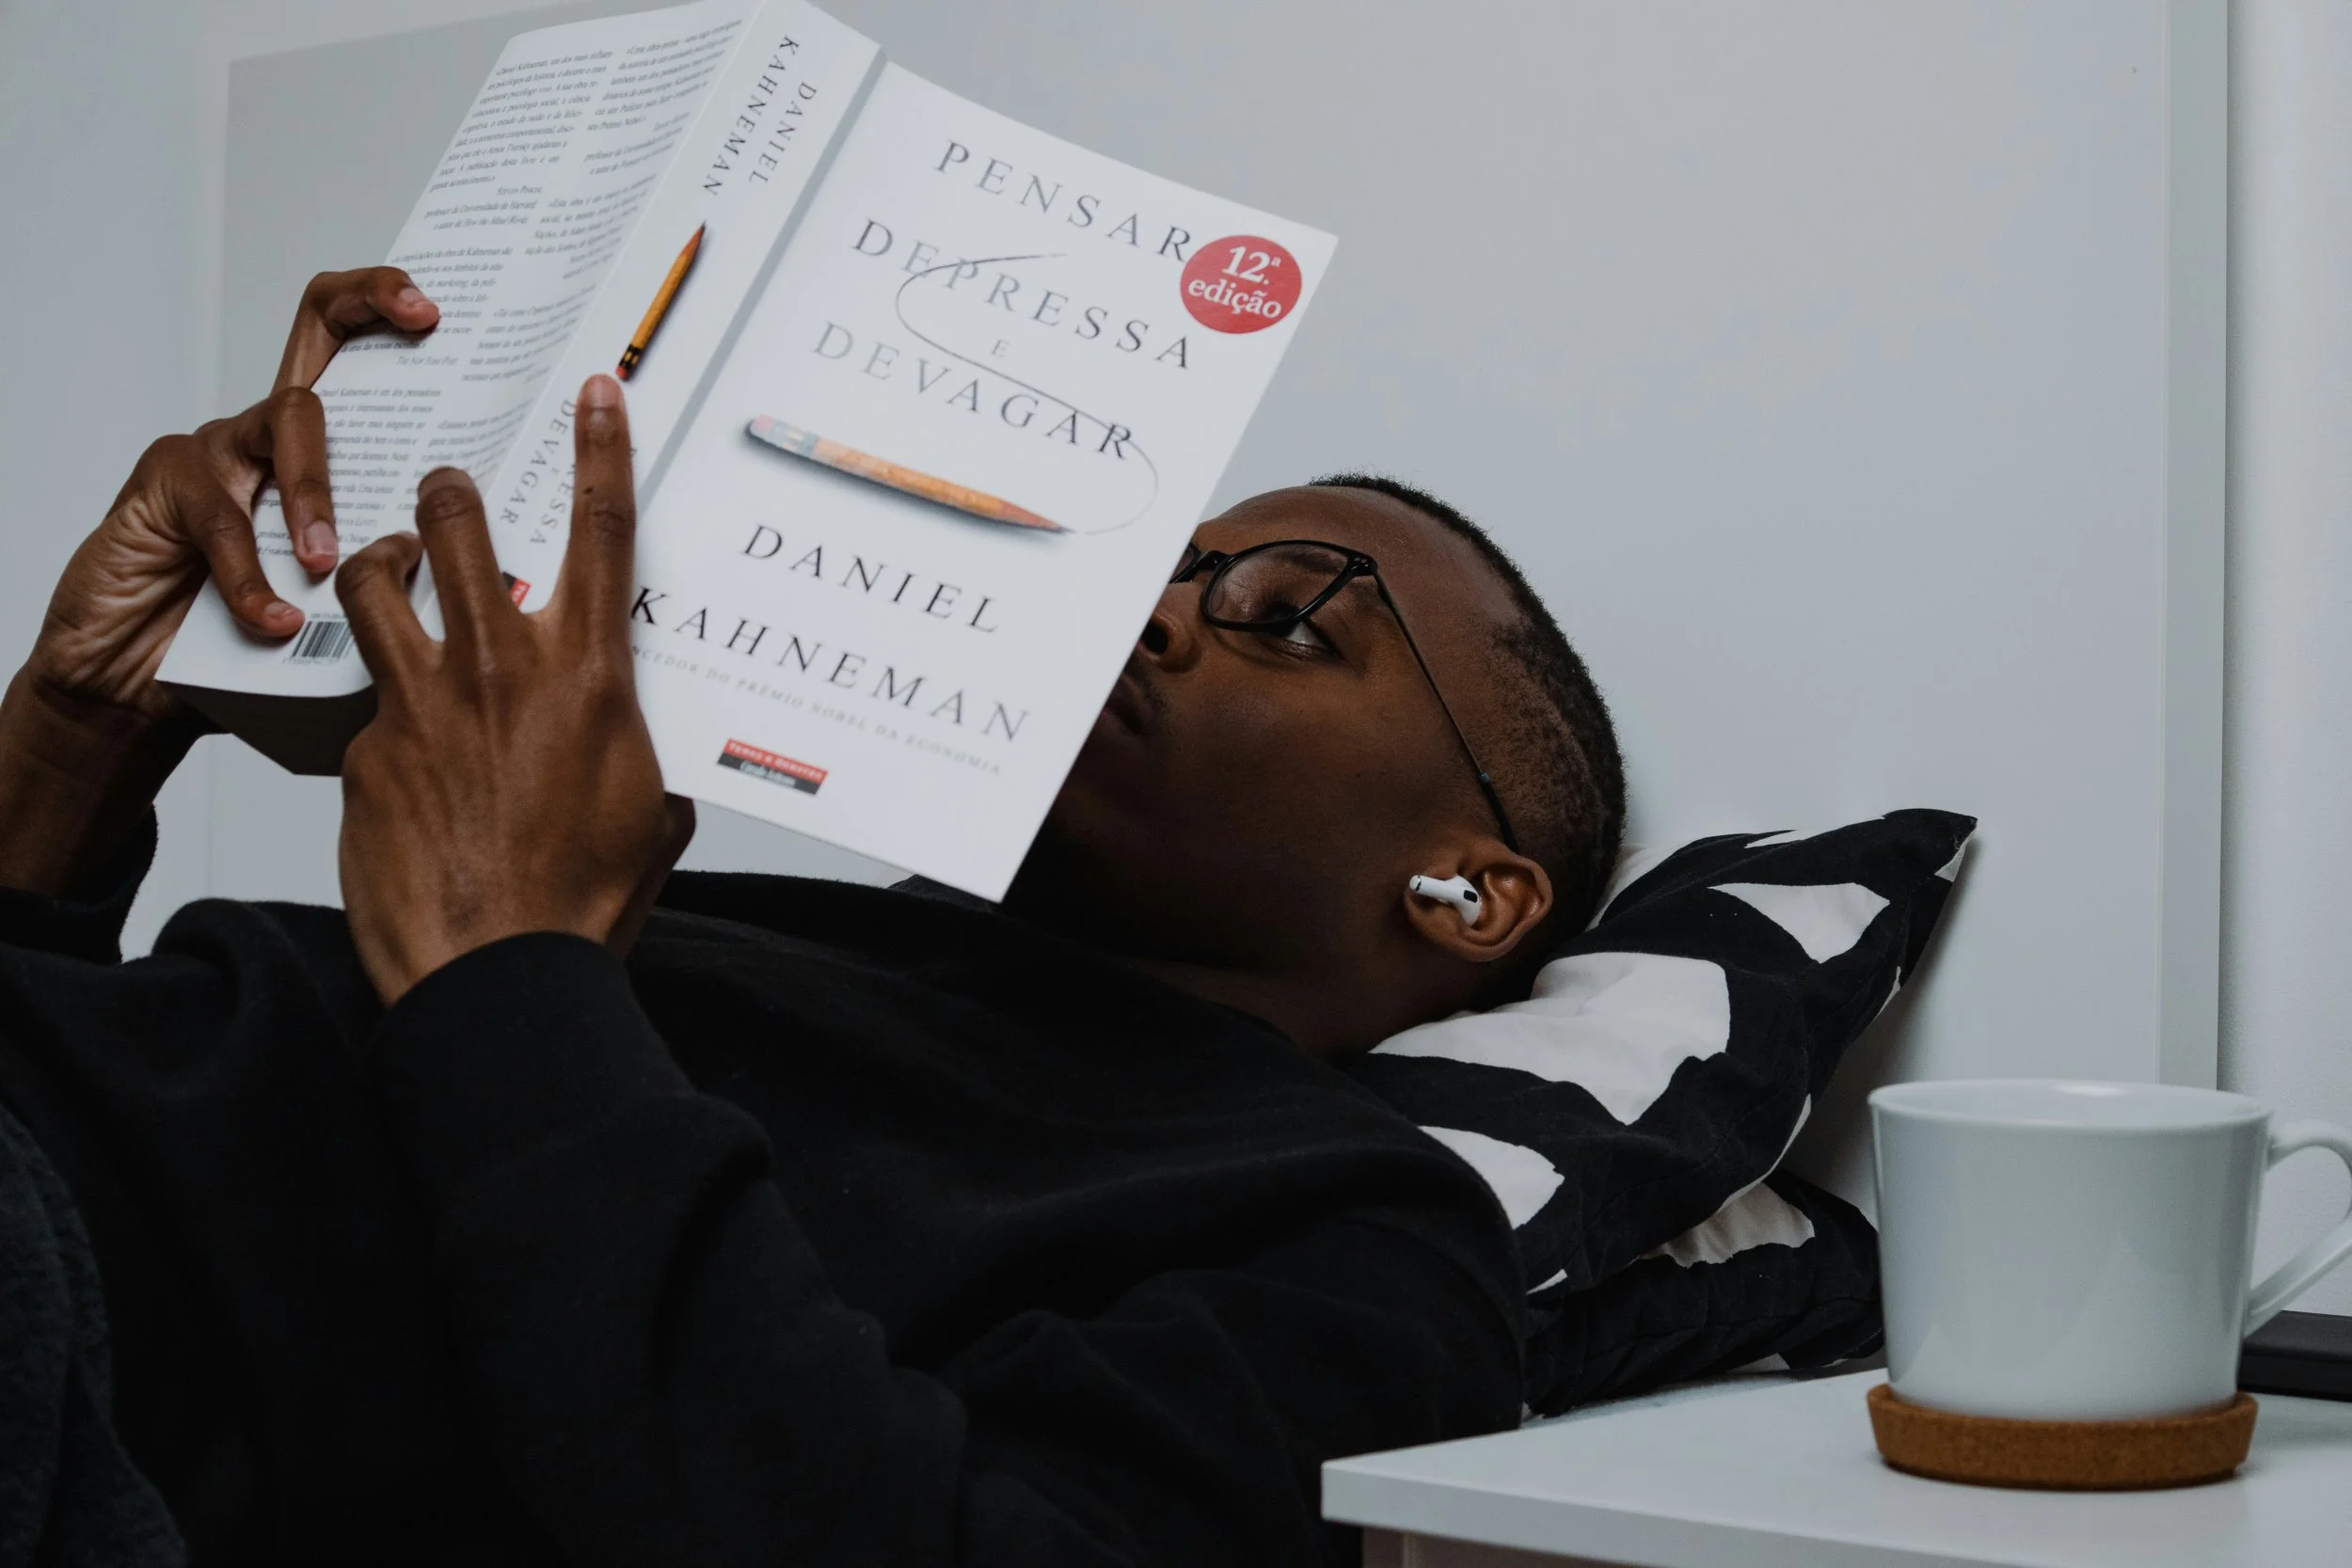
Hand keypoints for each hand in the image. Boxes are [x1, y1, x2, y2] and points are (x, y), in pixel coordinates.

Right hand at [0, 268, 438, 895]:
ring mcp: (223, 448)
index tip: (449, 313)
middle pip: (321, 327)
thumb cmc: (266, 649)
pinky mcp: (166, 485)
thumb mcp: (361, 611)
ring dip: (318, 488)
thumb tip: (514, 589)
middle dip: (369, 301)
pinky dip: (251, 576)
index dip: (403, 310)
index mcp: (341, 454)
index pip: (374, 354)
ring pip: (287, 421)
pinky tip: (276, 620)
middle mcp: (281, 431)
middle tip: (421, 317)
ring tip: (330, 559)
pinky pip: (221, 515)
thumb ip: (417, 581)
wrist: (144, 685)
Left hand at [335, 375, 693, 1003]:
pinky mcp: (365, 751)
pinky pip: (366, 704)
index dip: (600, 449)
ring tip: (386, 568)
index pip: (601, 532)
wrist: (497, 969)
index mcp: (588, 676)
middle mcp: (500, 669)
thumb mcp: (650, 810)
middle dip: (449, 493)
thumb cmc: (583, 898)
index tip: (594, 393)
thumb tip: (645, 743)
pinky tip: (397, 752)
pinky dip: (381, 711)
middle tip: (445, 489)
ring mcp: (421, 704)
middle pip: (461, 528)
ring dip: (382, 562)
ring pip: (376, 584)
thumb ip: (641, 750)